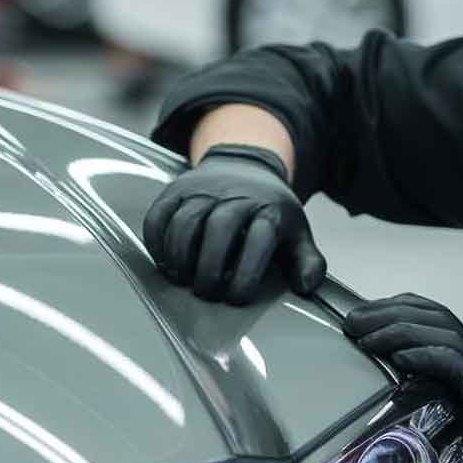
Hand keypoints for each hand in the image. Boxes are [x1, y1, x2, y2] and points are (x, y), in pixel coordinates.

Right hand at [142, 144, 326, 303]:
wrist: (246, 165)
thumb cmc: (270, 211)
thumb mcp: (296, 233)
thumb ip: (307, 262)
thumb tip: (307, 286)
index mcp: (270, 209)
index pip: (259, 238)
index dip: (246, 272)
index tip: (237, 297)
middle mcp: (237, 195)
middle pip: (219, 227)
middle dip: (209, 267)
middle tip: (206, 294)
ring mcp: (204, 190)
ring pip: (186, 220)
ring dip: (179, 256)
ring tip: (182, 280)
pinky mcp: (177, 189)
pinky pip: (159, 213)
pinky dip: (156, 240)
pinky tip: (164, 261)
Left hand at [344, 293, 462, 462]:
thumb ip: (448, 401)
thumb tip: (411, 399)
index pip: (434, 319)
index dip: (396, 313)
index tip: (365, 322)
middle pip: (431, 315)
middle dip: (386, 313)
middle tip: (353, 321)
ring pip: (439, 330)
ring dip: (394, 329)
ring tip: (363, 335)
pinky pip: (454, 360)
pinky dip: (423, 354)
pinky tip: (397, 357)